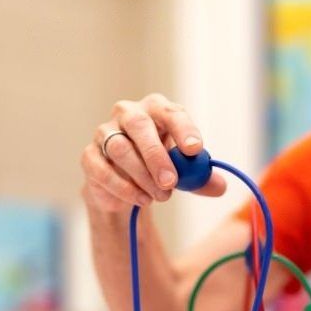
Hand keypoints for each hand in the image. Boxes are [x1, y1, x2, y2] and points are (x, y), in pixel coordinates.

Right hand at [80, 93, 226, 213]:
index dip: (183, 129)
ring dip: (142, 176)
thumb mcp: (186, 173)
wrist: (126, 186)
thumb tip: (220, 186)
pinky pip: (102, 170)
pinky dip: (124, 188)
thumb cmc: (161, 168)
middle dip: (156, 155)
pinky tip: (141, 199)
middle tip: (171, 181)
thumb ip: (201, 177)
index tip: (194, 149)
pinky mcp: (90, 156)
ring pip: (120, 149)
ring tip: (160, 197)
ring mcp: (105, 133)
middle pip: (139, 126)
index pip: (170, 112)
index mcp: (157, 110)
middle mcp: (128, 115)